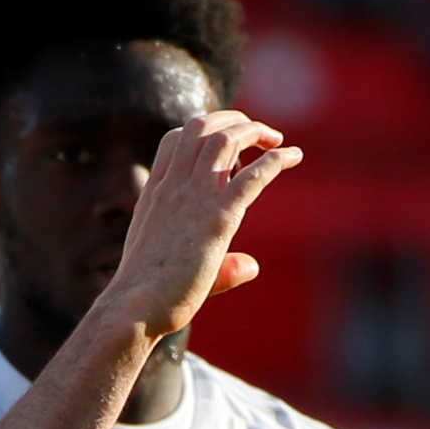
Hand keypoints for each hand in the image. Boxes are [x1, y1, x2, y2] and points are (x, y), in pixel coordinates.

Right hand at [105, 110, 301, 337]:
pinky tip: (294, 156)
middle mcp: (173, 187)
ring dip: (254, 131)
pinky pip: (253, 176)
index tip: (226, 144)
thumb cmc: (150, 296)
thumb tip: (251, 266)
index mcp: (155, 193)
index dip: (202, 131)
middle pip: (200, 127)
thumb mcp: (175, 267)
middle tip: (258, 131)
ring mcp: (195, 199)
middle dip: (232, 120)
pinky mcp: (218, 219)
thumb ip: (218, 263)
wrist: (135, 308)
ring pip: (226, 140)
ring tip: (275, 138)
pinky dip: (276, 160)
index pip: (175, 140)